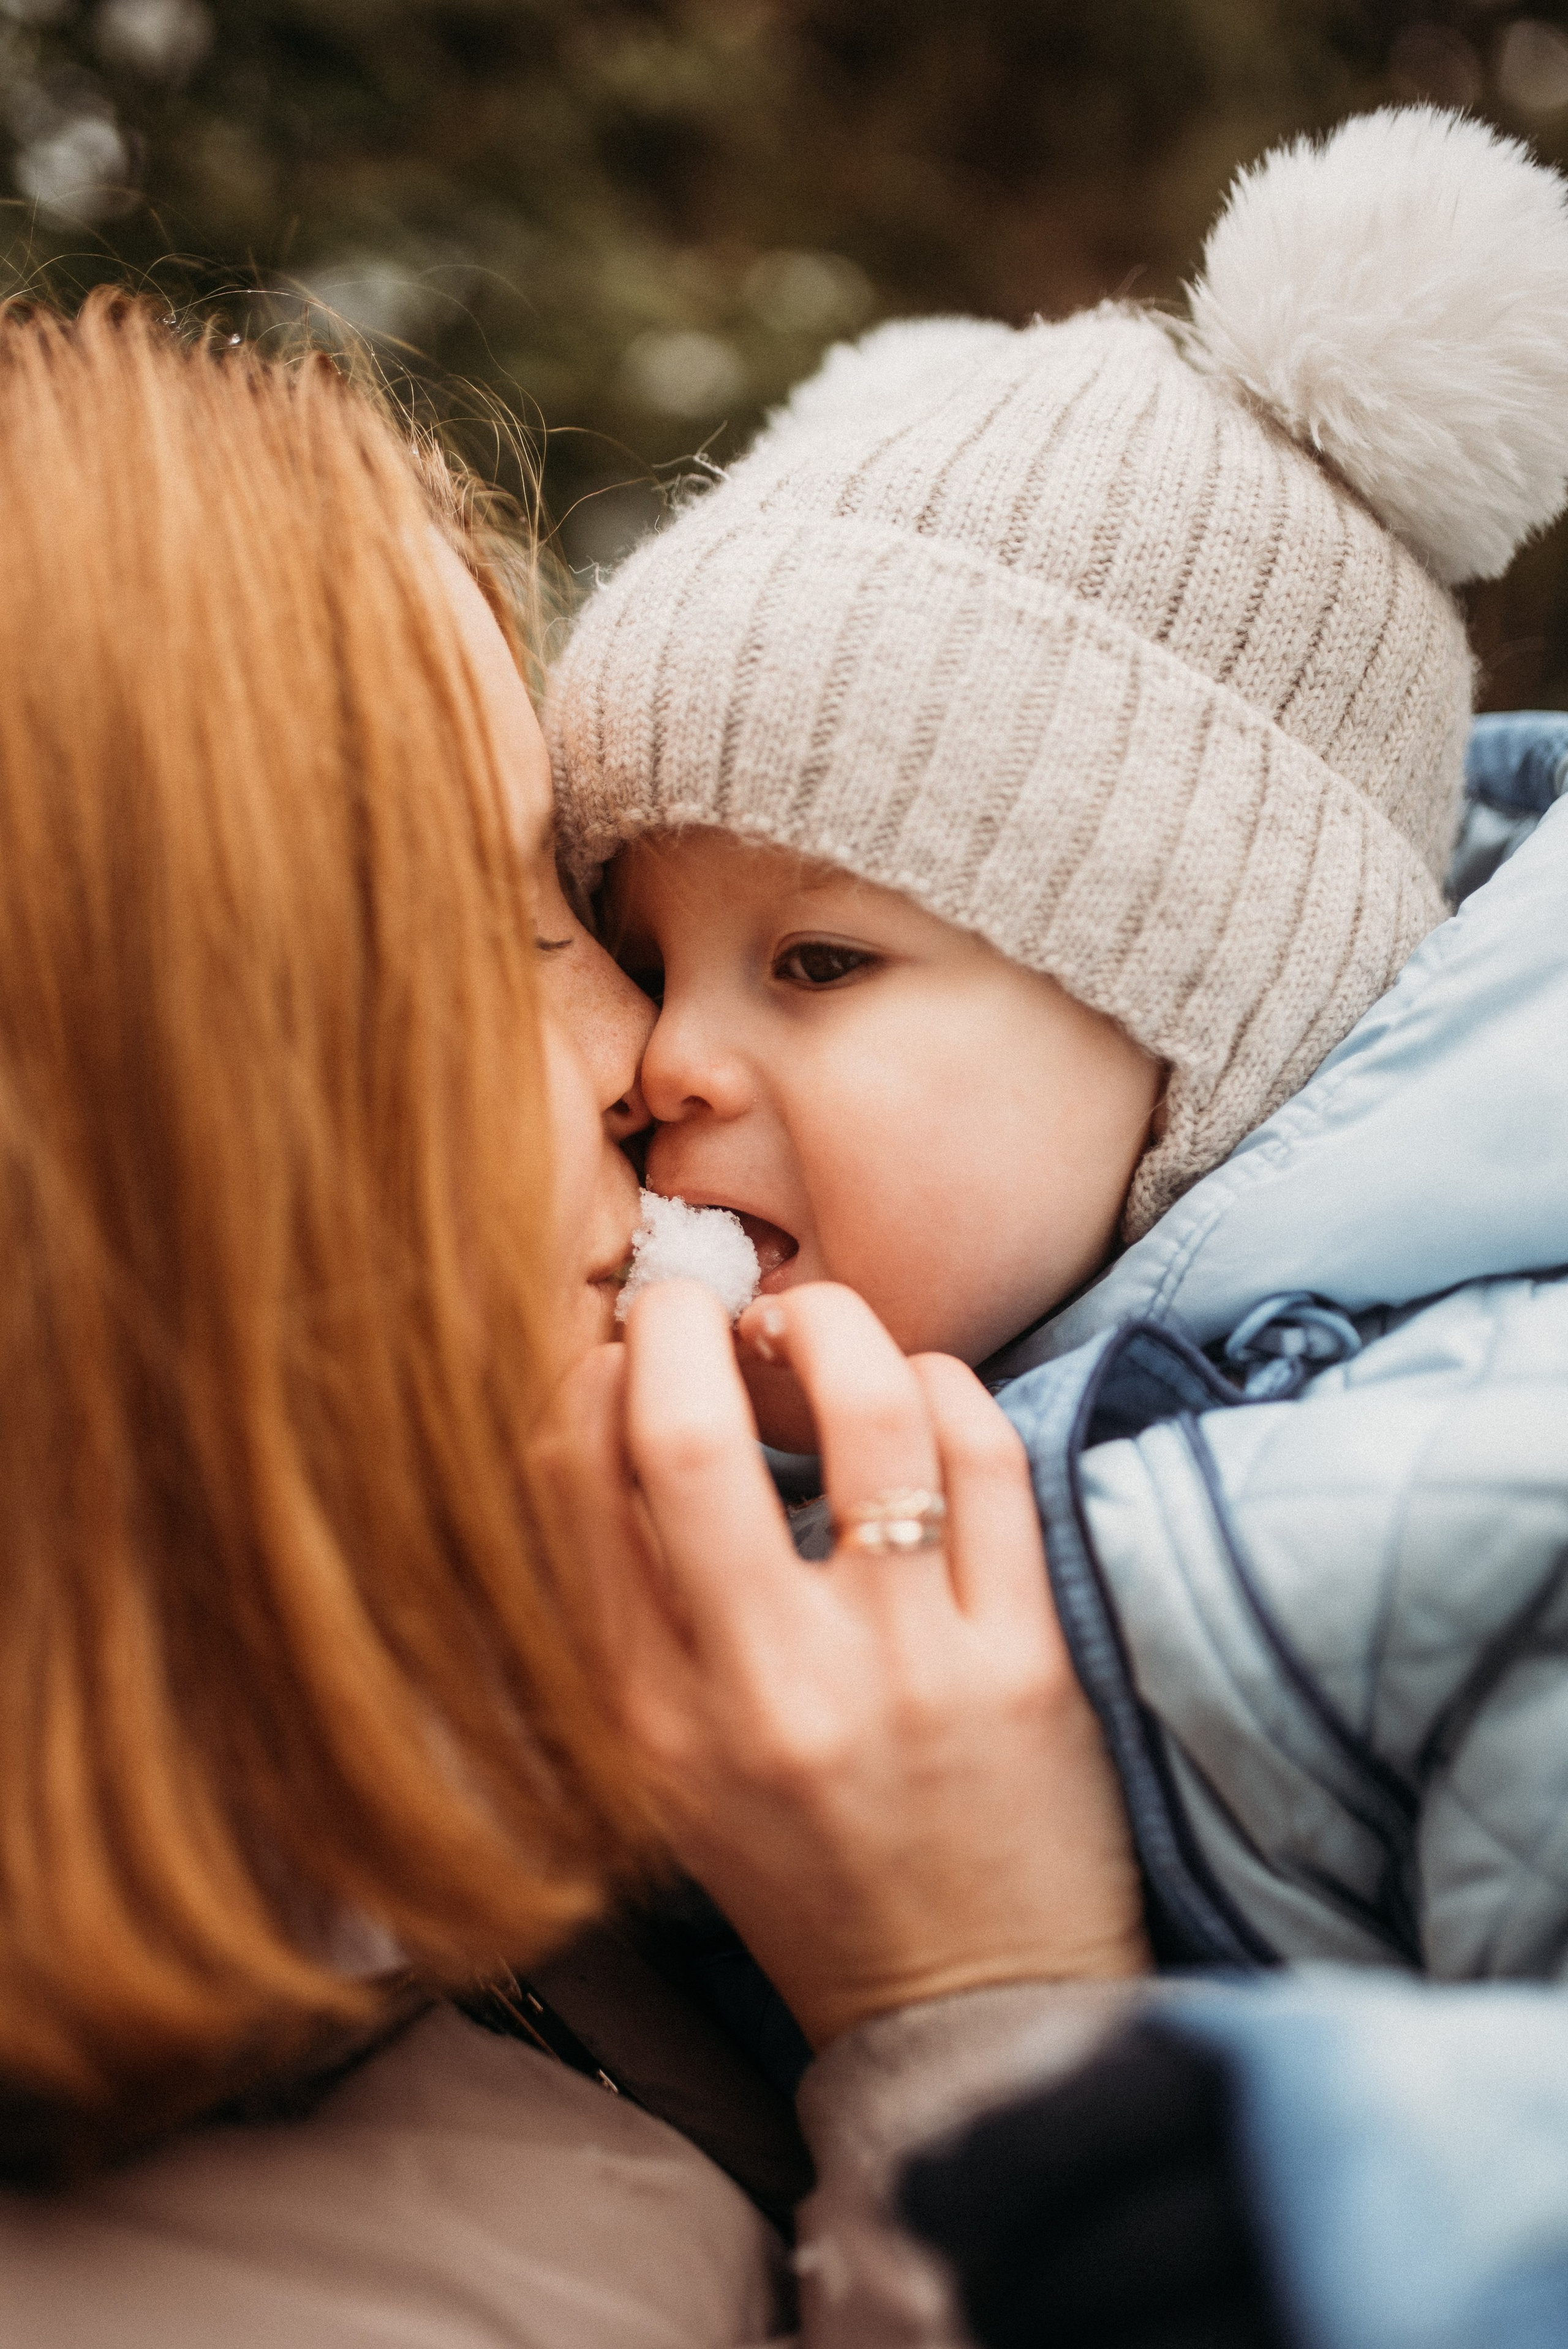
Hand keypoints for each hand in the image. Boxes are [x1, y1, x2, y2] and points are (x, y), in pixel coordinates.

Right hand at [535, 1279, 1149, 2048]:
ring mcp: (902, 1671)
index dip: (587, 1377)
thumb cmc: (806, 1871)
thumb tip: (615, 1420)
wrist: (967, 2011)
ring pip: (867, 1415)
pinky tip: (921, 1389)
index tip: (620, 1346)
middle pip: (691, 1436)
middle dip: (684, 1322)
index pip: (575, 1489)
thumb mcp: (669, 1768)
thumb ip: (628, 1616)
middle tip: (702, 1302)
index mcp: (650, 1720)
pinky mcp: (1021, 1662)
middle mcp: (763, 1689)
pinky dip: (945, 1388)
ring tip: (814, 1326)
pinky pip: (986, 1461)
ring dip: (833, 1327)